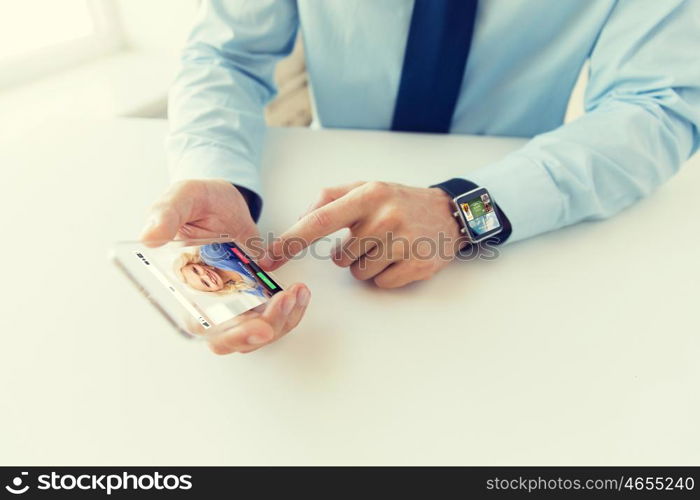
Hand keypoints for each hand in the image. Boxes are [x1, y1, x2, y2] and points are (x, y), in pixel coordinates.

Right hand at [140, 179, 310, 352]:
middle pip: (235, 339)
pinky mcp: (256, 295)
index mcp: (184, 288)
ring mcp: (235, 301)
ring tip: (297, 292)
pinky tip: (299, 292)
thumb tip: (150, 236)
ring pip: (259, 332)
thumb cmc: (198, 202)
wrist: (224, 198)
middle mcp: (209, 302)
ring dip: (282, 320)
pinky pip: (274, 317)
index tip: (259, 329)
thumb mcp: (182, 198)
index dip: (231, 335)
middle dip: (263, 330)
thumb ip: (166, 214)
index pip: (203, 327)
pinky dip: (291, 310)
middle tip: (283, 305)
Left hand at [261, 181, 465, 287]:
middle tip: (371, 238)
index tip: (269, 257)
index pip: (320, 220)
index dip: (291, 240)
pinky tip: (400, 258)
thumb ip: (329, 199)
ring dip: (366, 265)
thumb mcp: (365, 189)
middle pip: (339, 257)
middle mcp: (385, 216)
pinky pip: (380, 283)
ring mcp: (403, 242)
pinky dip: (384, 275)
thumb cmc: (398, 202)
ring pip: (358, 273)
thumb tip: (300, 221)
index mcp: (368, 195)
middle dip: (347, 253)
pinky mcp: (417, 265)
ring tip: (387, 247)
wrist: (447, 214)